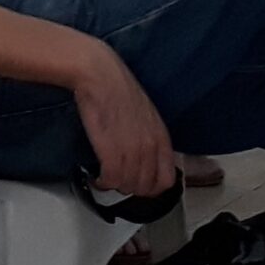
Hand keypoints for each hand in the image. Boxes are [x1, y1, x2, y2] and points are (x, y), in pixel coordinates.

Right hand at [71, 42, 174, 197]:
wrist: (100, 75)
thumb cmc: (118, 90)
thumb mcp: (145, 115)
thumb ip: (149, 138)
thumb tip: (145, 159)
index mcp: (162, 137)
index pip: (167, 180)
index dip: (152, 188)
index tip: (139, 184)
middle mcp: (150, 146)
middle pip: (146, 188)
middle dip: (131, 188)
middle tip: (119, 181)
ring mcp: (132, 150)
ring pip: (128, 187)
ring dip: (115, 186)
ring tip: (106, 178)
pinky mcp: (111, 151)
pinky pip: (111, 181)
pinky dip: (102, 183)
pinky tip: (98, 177)